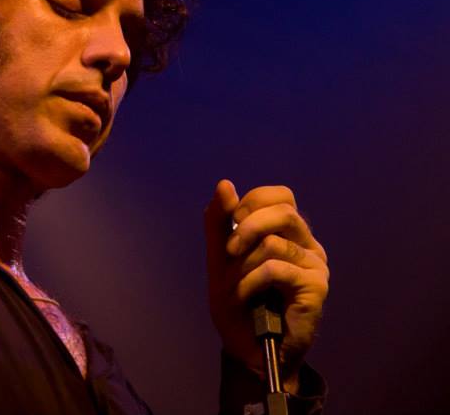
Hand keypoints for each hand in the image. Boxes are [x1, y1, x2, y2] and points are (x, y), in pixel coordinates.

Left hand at [204, 180, 328, 390]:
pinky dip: (250, 282)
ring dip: (243, 264)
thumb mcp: (219, 258)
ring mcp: (316, 266)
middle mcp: (308, 245)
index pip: (280, 195)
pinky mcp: (316, 287)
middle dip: (246, 227)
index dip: (251, 204)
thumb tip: (225, 184)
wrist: (248, 349)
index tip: (232, 226)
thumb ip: (219, 222)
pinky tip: (247, 297)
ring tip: (237, 285)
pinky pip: (275, 268)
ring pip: (274, 242)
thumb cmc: (238, 304)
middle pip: (283, 210)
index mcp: (289, 233)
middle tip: (230, 252)